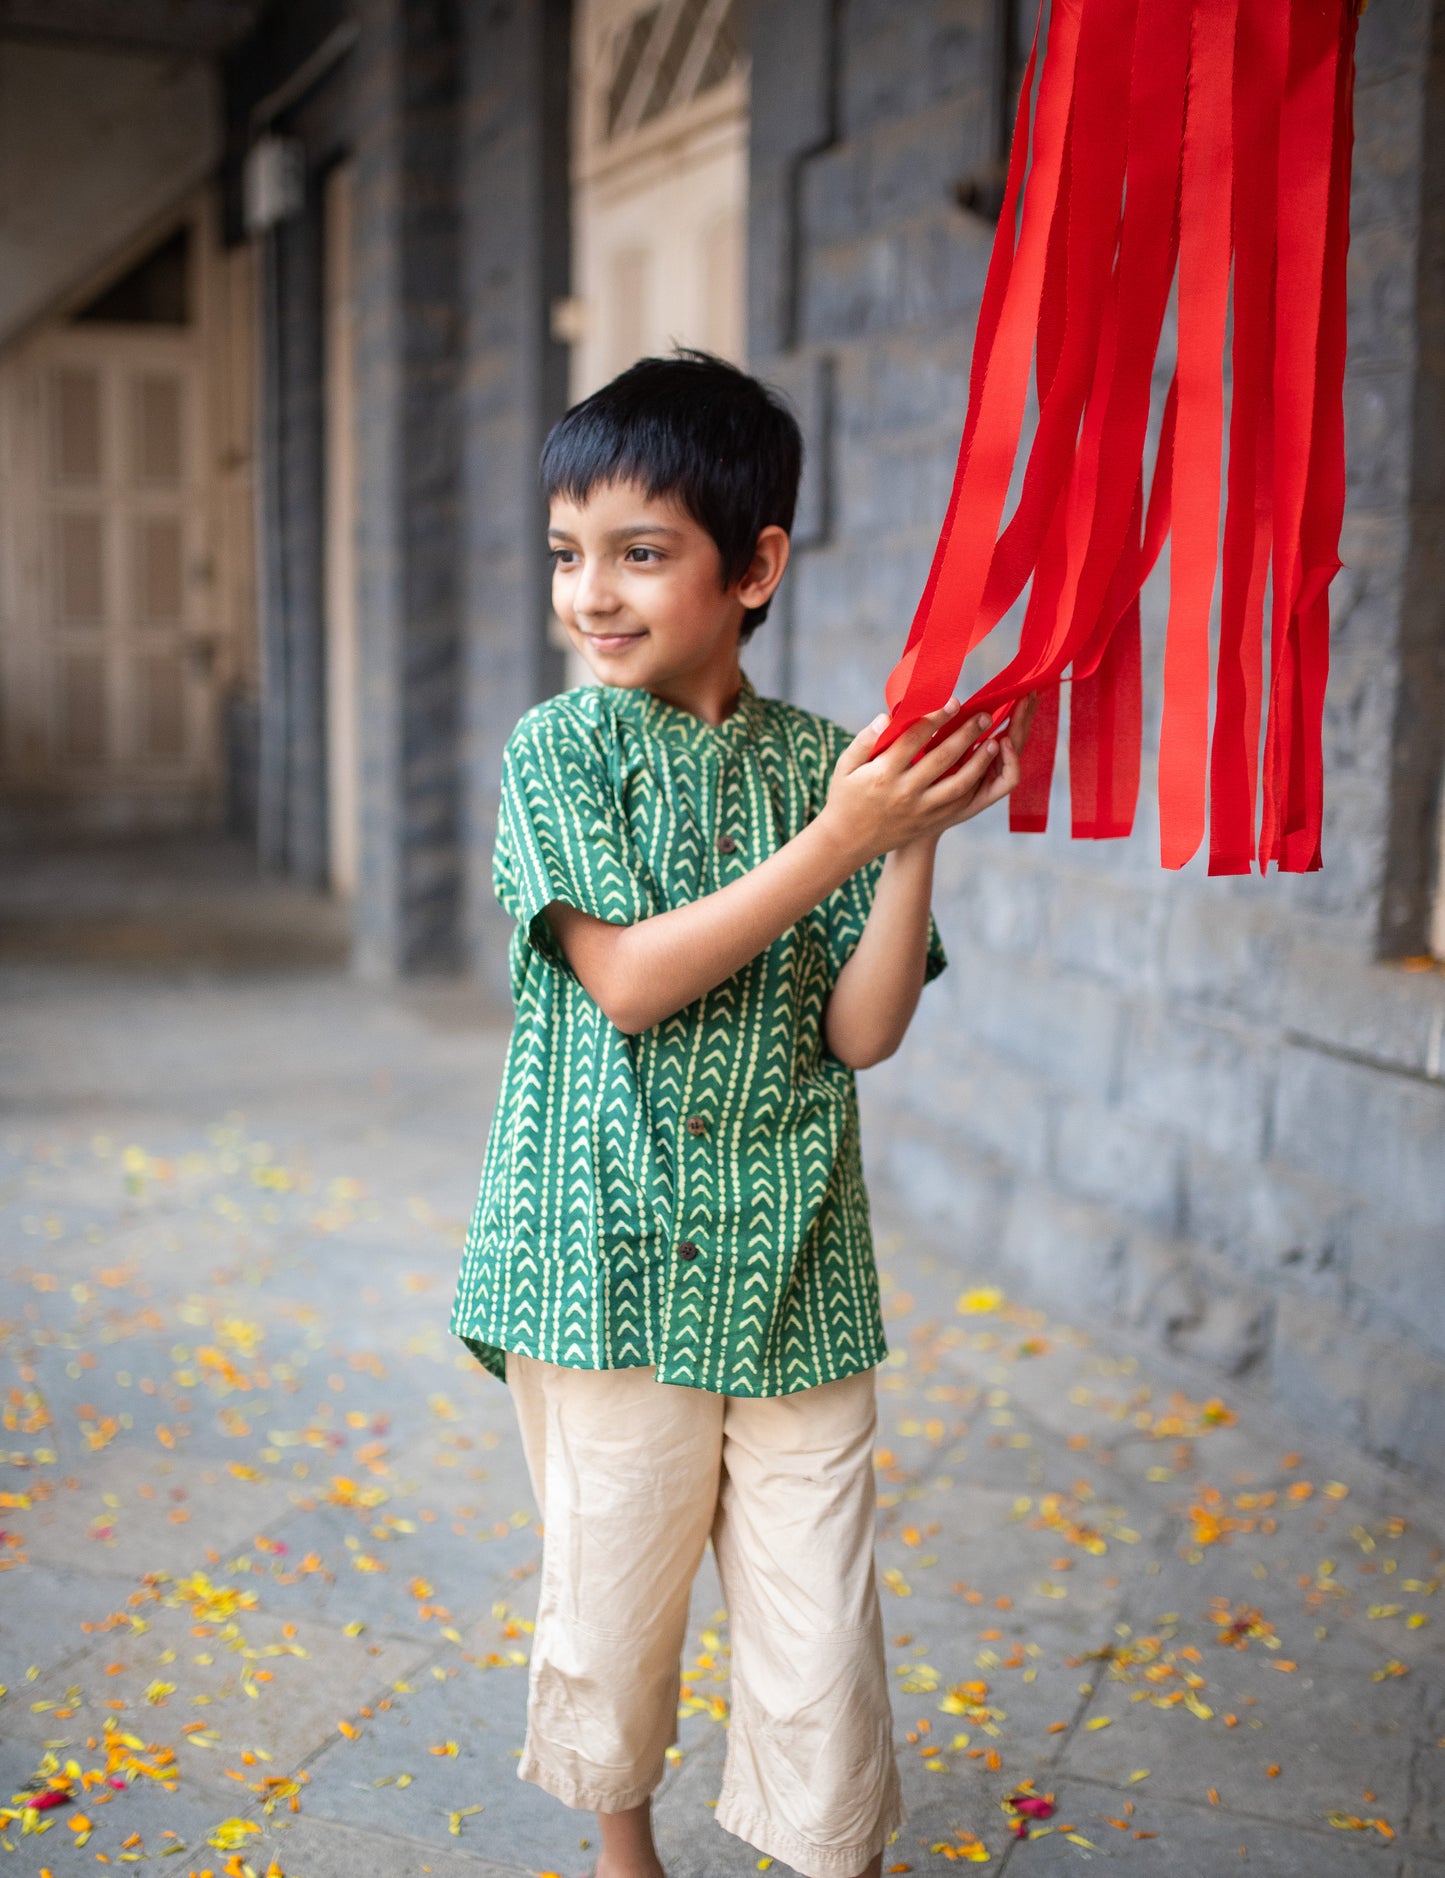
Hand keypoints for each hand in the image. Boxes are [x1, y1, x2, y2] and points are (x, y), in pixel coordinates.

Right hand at [823, 695, 1032, 865]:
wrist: (847, 842)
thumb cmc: (846, 797)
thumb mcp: (845, 766)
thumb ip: (865, 740)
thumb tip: (886, 718)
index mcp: (883, 773)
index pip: (914, 739)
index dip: (936, 718)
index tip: (954, 702)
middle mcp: (905, 792)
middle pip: (942, 758)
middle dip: (966, 734)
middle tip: (984, 715)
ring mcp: (920, 810)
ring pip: (958, 784)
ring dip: (979, 762)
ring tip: (993, 742)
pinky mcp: (929, 822)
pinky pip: (959, 802)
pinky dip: (974, 785)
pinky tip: (984, 769)